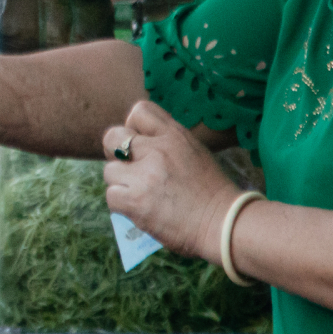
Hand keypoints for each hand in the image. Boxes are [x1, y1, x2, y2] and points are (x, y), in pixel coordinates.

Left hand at [101, 101, 241, 262]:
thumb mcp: (194, 152)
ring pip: (109, 170)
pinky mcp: (135, 200)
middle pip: (112, 136)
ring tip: (140, 194)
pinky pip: (111, 195)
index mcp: (174, 134)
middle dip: (115, 153)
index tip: (140, 145)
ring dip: (121, 183)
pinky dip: (122, 205)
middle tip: (129, 169)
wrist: (223, 223)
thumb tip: (139, 144)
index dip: (133, 127)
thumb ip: (167, 143)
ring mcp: (144, 174)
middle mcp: (157, 149)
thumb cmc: (211, 192)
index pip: (139, 111)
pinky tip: (139, 209)